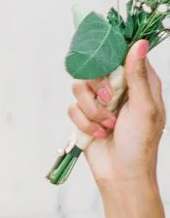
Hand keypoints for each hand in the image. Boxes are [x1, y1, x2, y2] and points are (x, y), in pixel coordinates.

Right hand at [73, 37, 165, 185]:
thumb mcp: (144, 106)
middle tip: (109, 100)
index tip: (107, 63)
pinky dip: (84, 124)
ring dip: (91, 110)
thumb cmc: (140, 142)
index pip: (123, 54)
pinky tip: (98, 134)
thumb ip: (137, 75)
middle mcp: (118, 88)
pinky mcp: (84, 118)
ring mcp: (100, 103)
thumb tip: (139, 43)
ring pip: (80, 89)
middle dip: (98, 88)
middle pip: (95, 68)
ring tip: (107, 125)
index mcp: (139, 81)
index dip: (111, 54)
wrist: (121, 174)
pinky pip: (72, 109)